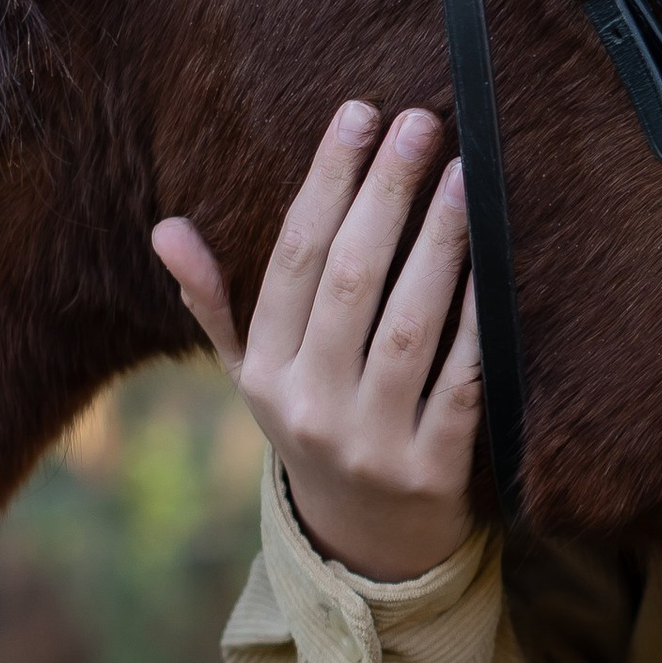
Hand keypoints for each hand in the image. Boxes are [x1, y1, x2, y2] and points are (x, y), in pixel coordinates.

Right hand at [151, 101, 483, 579]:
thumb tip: (165, 229)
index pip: (294, 260)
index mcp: (265, 371)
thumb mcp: (253, 375)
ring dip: (438, 244)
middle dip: (387, 194)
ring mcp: (373, 441)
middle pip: (351, 281)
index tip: (358, 115)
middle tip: (423, 123)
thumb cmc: (314, 426)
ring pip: (408, 326)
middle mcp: (311, 405)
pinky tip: (495, 266)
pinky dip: (478, 323)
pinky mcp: (434, 469)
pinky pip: (461, 381)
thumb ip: (216, 302)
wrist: (366, 547)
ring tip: (465, 176)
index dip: (326, 183)